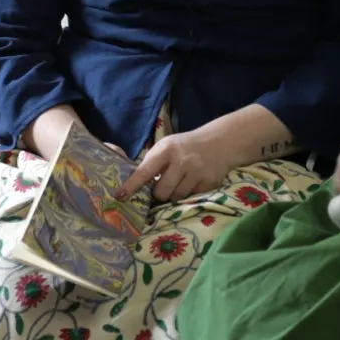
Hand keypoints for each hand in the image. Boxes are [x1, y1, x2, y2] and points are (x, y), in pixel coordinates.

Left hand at [118, 128, 237, 202]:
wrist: (219, 142)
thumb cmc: (184, 146)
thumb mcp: (166, 147)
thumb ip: (151, 163)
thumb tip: (132, 186)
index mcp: (166, 149)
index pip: (145, 171)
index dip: (132, 185)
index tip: (120, 196)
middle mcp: (182, 161)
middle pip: (161, 192)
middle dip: (159, 194)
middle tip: (162, 187)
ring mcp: (197, 173)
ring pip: (176, 197)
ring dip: (173, 195)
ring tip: (178, 183)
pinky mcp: (209, 183)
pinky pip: (191, 198)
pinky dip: (188, 194)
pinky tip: (192, 183)